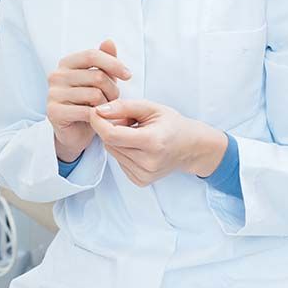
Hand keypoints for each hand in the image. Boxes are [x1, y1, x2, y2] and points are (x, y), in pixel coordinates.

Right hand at [48, 40, 131, 161]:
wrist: (75, 132)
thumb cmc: (89, 102)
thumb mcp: (101, 80)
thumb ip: (105, 61)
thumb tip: (109, 41)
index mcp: (66, 63)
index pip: (92, 55)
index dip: (113, 63)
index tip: (128, 75)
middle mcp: (56, 76)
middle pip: (96, 76)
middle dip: (113, 90)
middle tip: (114, 100)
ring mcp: (53, 94)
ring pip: (94, 95)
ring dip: (107, 105)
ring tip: (106, 110)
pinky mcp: (53, 112)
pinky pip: (86, 111)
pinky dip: (98, 116)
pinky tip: (99, 119)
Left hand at [89, 99, 228, 186]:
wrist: (192, 148)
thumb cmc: (172, 125)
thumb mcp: (151, 108)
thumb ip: (123, 107)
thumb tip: (98, 111)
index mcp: (152, 142)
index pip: (112, 135)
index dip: (98, 122)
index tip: (95, 111)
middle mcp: (148, 162)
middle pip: (110, 142)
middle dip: (110, 128)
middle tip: (127, 121)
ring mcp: (144, 175)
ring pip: (112, 151)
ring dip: (116, 139)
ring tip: (135, 133)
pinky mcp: (141, 181)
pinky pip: (119, 162)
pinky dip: (122, 151)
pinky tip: (138, 146)